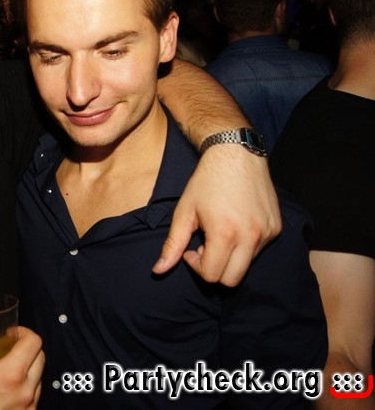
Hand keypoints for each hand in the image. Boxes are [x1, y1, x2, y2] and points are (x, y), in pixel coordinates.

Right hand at [0, 294, 43, 408]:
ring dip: (27, 367)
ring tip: (6, 365)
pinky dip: (26, 386)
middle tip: (8, 346)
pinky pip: (34, 396)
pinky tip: (7, 384)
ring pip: (39, 378)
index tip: (10, 334)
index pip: (34, 343)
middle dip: (26, 347)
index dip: (23, 332)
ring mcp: (26, 408)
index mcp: (9, 375)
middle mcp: (23, 393)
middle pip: (40, 358)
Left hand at [153, 145, 281, 285]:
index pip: (211, 275)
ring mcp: (268, 233)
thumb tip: (158, 270)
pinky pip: (259, 250)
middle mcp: (251, 237)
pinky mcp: (277, 228)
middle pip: (232, 280)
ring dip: (230, 257)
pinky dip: (244, 246)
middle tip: (205, 246)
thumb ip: (173, 244)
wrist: (236, 155)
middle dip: (214, 269)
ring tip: (220, 232)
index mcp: (226, 234)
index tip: (191, 248)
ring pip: (246, 266)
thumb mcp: (184, 212)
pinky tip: (235, 224)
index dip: (196, 266)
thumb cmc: (206, 182)